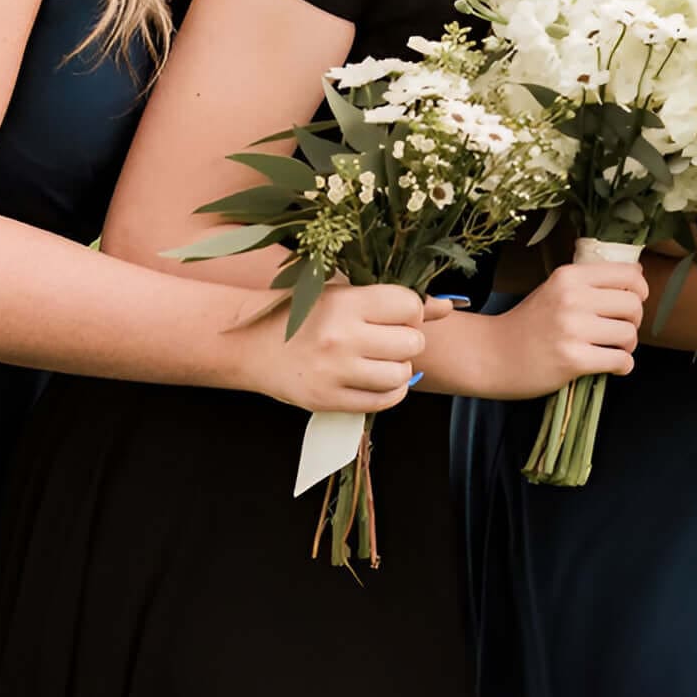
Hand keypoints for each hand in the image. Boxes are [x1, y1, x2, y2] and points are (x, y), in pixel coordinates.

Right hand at [236, 281, 431, 413]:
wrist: (249, 347)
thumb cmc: (302, 316)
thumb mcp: (343, 295)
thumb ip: (395, 301)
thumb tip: (447, 306)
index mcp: (344, 303)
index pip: (409, 305)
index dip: (409, 312)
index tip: (393, 316)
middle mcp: (341, 337)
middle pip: (412, 342)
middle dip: (407, 340)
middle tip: (386, 339)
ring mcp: (334, 372)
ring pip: (402, 374)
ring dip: (398, 368)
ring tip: (378, 360)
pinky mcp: (328, 400)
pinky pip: (385, 401)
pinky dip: (389, 392)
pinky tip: (374, 380)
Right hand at [454, 258, 646, 398]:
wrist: (492, 355)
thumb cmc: (528, 324)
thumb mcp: (554, 290)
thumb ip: (589, 283)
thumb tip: (637, 275)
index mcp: (569, 277)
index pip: (629, 274)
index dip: (638, 290)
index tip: (631, 302)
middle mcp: (571, 298)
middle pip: (634, 305)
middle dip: (634, 321)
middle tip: (618, 330)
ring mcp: (572, 329)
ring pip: (629, 334)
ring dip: (627, 346)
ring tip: (611, 349)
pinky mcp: (572, 359)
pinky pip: (621, 361)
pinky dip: (622, 366)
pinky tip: (610, 365)